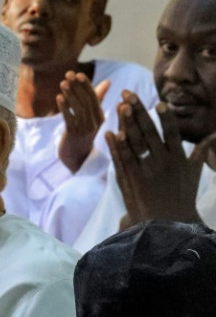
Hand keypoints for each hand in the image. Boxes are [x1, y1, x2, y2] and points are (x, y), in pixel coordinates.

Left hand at [58, 72, 110, 172]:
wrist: (76, 158)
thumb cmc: (83, 134)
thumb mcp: (92, 117)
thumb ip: (98, 99)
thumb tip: (107, 81)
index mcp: (100, 117)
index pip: (94, 97)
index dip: (86, 85)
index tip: (78, 74)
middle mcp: (95, 123)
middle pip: (86, 101)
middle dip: (77, 87)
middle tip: (68, 74)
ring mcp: (84, 129)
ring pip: (78, 108)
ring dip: (70, 94)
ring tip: (62, 83)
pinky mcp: (73, 134)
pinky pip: (69, 118)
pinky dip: (64, 107)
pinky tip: (59, 98)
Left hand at [106, 91, 215, 228]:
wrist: (167, 223)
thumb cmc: (182, 197)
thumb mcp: (195, 173)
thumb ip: (201, 152)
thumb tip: (213, 136)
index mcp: (178, 158)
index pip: (172, 132)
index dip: (166, 117)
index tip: (159, 102)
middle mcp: (163, 161)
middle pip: (149, 131)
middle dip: (139, 111)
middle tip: (128, 94)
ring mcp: (146, 170)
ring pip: (135, 142)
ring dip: (126, 123)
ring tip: (120, 106)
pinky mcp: (132, 179)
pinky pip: (123, 159)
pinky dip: (117, 146)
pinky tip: (110, 133)